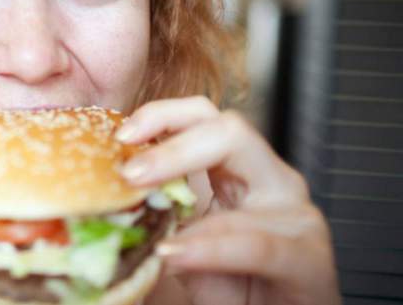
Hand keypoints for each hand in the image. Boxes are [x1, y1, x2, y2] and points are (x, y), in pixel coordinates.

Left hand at [117, 97, 339, 304]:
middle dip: (174, 139)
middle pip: (228, 127)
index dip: (161, 116)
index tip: (121, 135)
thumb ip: (148, 226)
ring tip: (144, 211)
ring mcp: (294, 214)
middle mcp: (268, 182)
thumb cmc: (228, 293)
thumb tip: (93, 213)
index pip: (201, 118)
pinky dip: (213, 247)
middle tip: (130, 171)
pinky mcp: (308, 257)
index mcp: (236, 173)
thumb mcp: (177, 251)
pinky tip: (178, 254)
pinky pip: (259, 242)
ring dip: (191, 188)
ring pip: (252, 168)